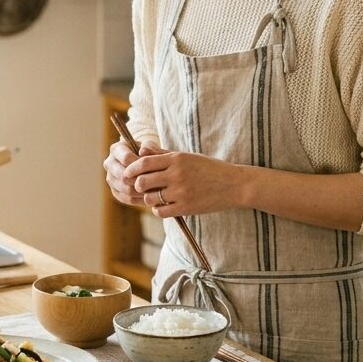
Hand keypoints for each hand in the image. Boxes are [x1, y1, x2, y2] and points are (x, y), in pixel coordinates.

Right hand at [102, 138, 163, 206]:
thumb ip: (149, 147)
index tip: (153, 167)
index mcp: (116, 149)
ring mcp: (110, 178)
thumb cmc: (148, 152)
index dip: (140, 164)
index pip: (126, 158)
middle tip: (155, 182)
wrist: (144, 163)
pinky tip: (151, 196)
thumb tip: (143, 152)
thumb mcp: (151, 146)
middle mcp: (109, 163)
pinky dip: (140, 199)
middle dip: (140, 180)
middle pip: (123, 176)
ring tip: (155, 190)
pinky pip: (127, 198)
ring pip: (126, 189)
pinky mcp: (115, 191)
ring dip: (142, 191)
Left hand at [125, 150, 240, 217]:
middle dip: (138, 185)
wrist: (234, 184)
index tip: (128, 173)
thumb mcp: (187, 157)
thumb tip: (141, 150)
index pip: (144, 162)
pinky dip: (158, 210)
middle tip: (140, 187)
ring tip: (154, 196)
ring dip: (148, 198)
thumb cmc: (209, 168)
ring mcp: (181, 192)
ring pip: (150, 198)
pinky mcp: (186, 207)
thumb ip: (163, 154)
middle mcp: (177, 174)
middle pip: (143, 181)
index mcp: (177, 158)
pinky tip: (163, 206)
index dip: (131, 168)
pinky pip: (161, 211)